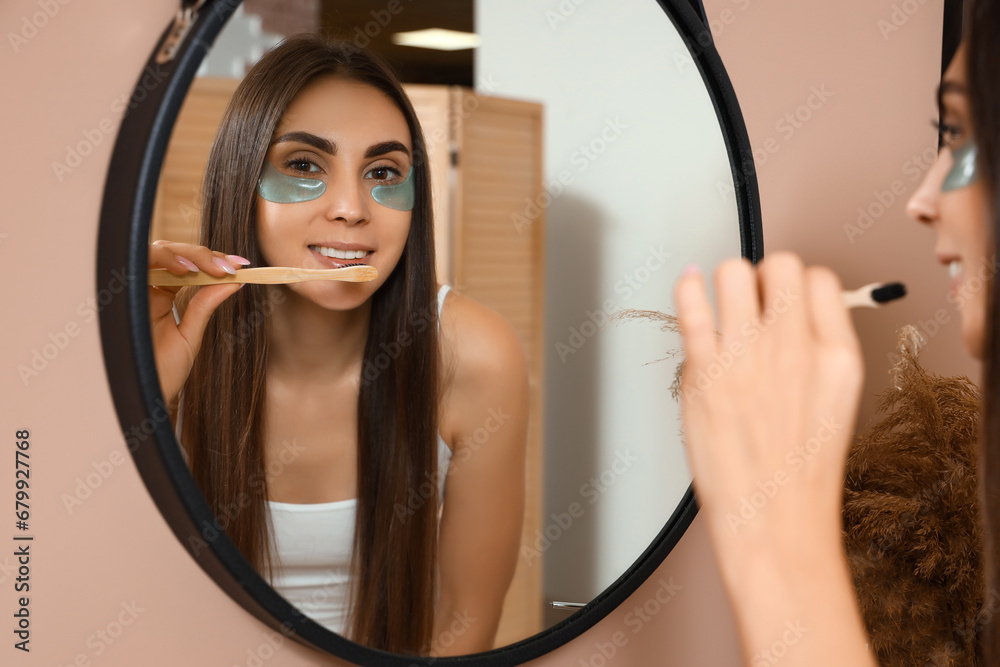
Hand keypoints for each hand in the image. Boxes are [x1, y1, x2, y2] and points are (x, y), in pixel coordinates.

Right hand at [148, 241, 248, 408]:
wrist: (143, 394)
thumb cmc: (163, 371)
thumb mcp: (190, 335)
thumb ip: (205, 305)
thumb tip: (234, 281)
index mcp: (163, 297)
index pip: (187, 267)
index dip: (212, 262)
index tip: (240, 266)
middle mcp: (147, 290)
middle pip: (173, 254)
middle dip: (204, 255)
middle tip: (229, 266)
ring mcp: (134, 290)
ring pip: (157, 251)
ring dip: (187, 254)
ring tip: (212, 268)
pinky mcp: (122, 291)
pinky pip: (140, 263)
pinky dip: (164, 259)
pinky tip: (186, 270)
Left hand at [674, 252, 872, 664]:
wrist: (773, 519)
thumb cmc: (798, 472)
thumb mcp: (835, 402)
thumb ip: (820, 353)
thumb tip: (797, 316)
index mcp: (836, 355)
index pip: (819, 279)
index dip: (798, 285)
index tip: (784, 299)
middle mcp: (794, 347)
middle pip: (780, 265)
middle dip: (765, 275)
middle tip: (755, 301)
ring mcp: (747, 356)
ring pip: (734, 272)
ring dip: (728, 281)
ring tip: (725, 306)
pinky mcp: (704, 371)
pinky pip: (692, 307)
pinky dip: (688, 287)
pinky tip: (689, 286)